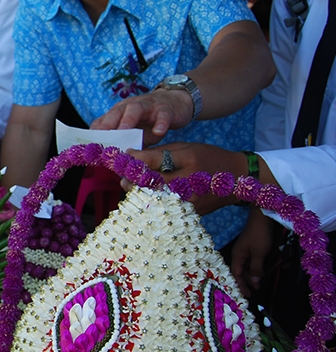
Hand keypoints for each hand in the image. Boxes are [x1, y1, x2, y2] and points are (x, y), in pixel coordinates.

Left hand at [91, 89, 193, 145]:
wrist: (175, 102)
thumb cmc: (150, 120)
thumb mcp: (135, 132)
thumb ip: (125, 143)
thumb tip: (113, 163)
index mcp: (119, 113)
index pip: (103, 121)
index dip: (95, 132)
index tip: (88, 145)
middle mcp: (130, 107)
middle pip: (115, 113)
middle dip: (107, 125)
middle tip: (102, 139)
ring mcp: (148, 106)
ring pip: (135, 109)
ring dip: (128, 120)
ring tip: (124, 132)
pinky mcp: (165, 109)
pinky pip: (162, 115)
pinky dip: (160, 123)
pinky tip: (159, 132)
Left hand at [127, 143, 246, 214]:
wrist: (238, 179)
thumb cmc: (208, 158)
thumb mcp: (186, 148)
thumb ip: (159, 153)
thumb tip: (132, 155)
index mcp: (189, 159)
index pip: (155, 160)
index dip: (135, 159)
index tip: (124, 156)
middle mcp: (190, 181)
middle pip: (151, 182)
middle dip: (132, 178)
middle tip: (122, 175)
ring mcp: (190, 200)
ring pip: (155, 199)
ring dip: (139, 192)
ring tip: (129, 185)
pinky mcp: (191, 212)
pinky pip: (165, 208)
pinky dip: (151, 202)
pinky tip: (144, 196)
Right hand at [230, 208, 273, 297]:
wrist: (262, 218)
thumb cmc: (259, 236)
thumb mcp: (259, 253)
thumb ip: (256, 268)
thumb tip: (254, 282)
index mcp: (237, 256)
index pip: (236, 273)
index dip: (241, 285)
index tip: (247, 295)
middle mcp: (239, 254)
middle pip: (240, 271)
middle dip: (246, 282)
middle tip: (253, 293)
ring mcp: (244, 250)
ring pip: (245, 267)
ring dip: (251, 276)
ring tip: (257, 285)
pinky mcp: (250, 248)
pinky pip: (250, 262)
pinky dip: (254, 269)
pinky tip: (259, 273)